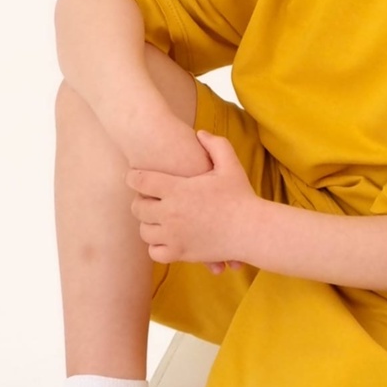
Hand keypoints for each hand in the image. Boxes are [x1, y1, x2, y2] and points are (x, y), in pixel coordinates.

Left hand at [127, 130, 257, 267]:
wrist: (252, 230)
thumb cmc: (242, 196)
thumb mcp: (230, 164)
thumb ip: (215, 144)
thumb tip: (200, 133)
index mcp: (178, 190)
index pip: (140, 181)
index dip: (133, 177)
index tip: (135, 176)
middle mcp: (171, 213)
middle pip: (137, 207)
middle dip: (141, 201)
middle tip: (149, 198)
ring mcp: (174, 236)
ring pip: (144, 230)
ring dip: (149, 223)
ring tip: (159, 217)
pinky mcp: (180, 253)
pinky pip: (155, 251)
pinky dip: (157, 245)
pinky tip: (168, 236)